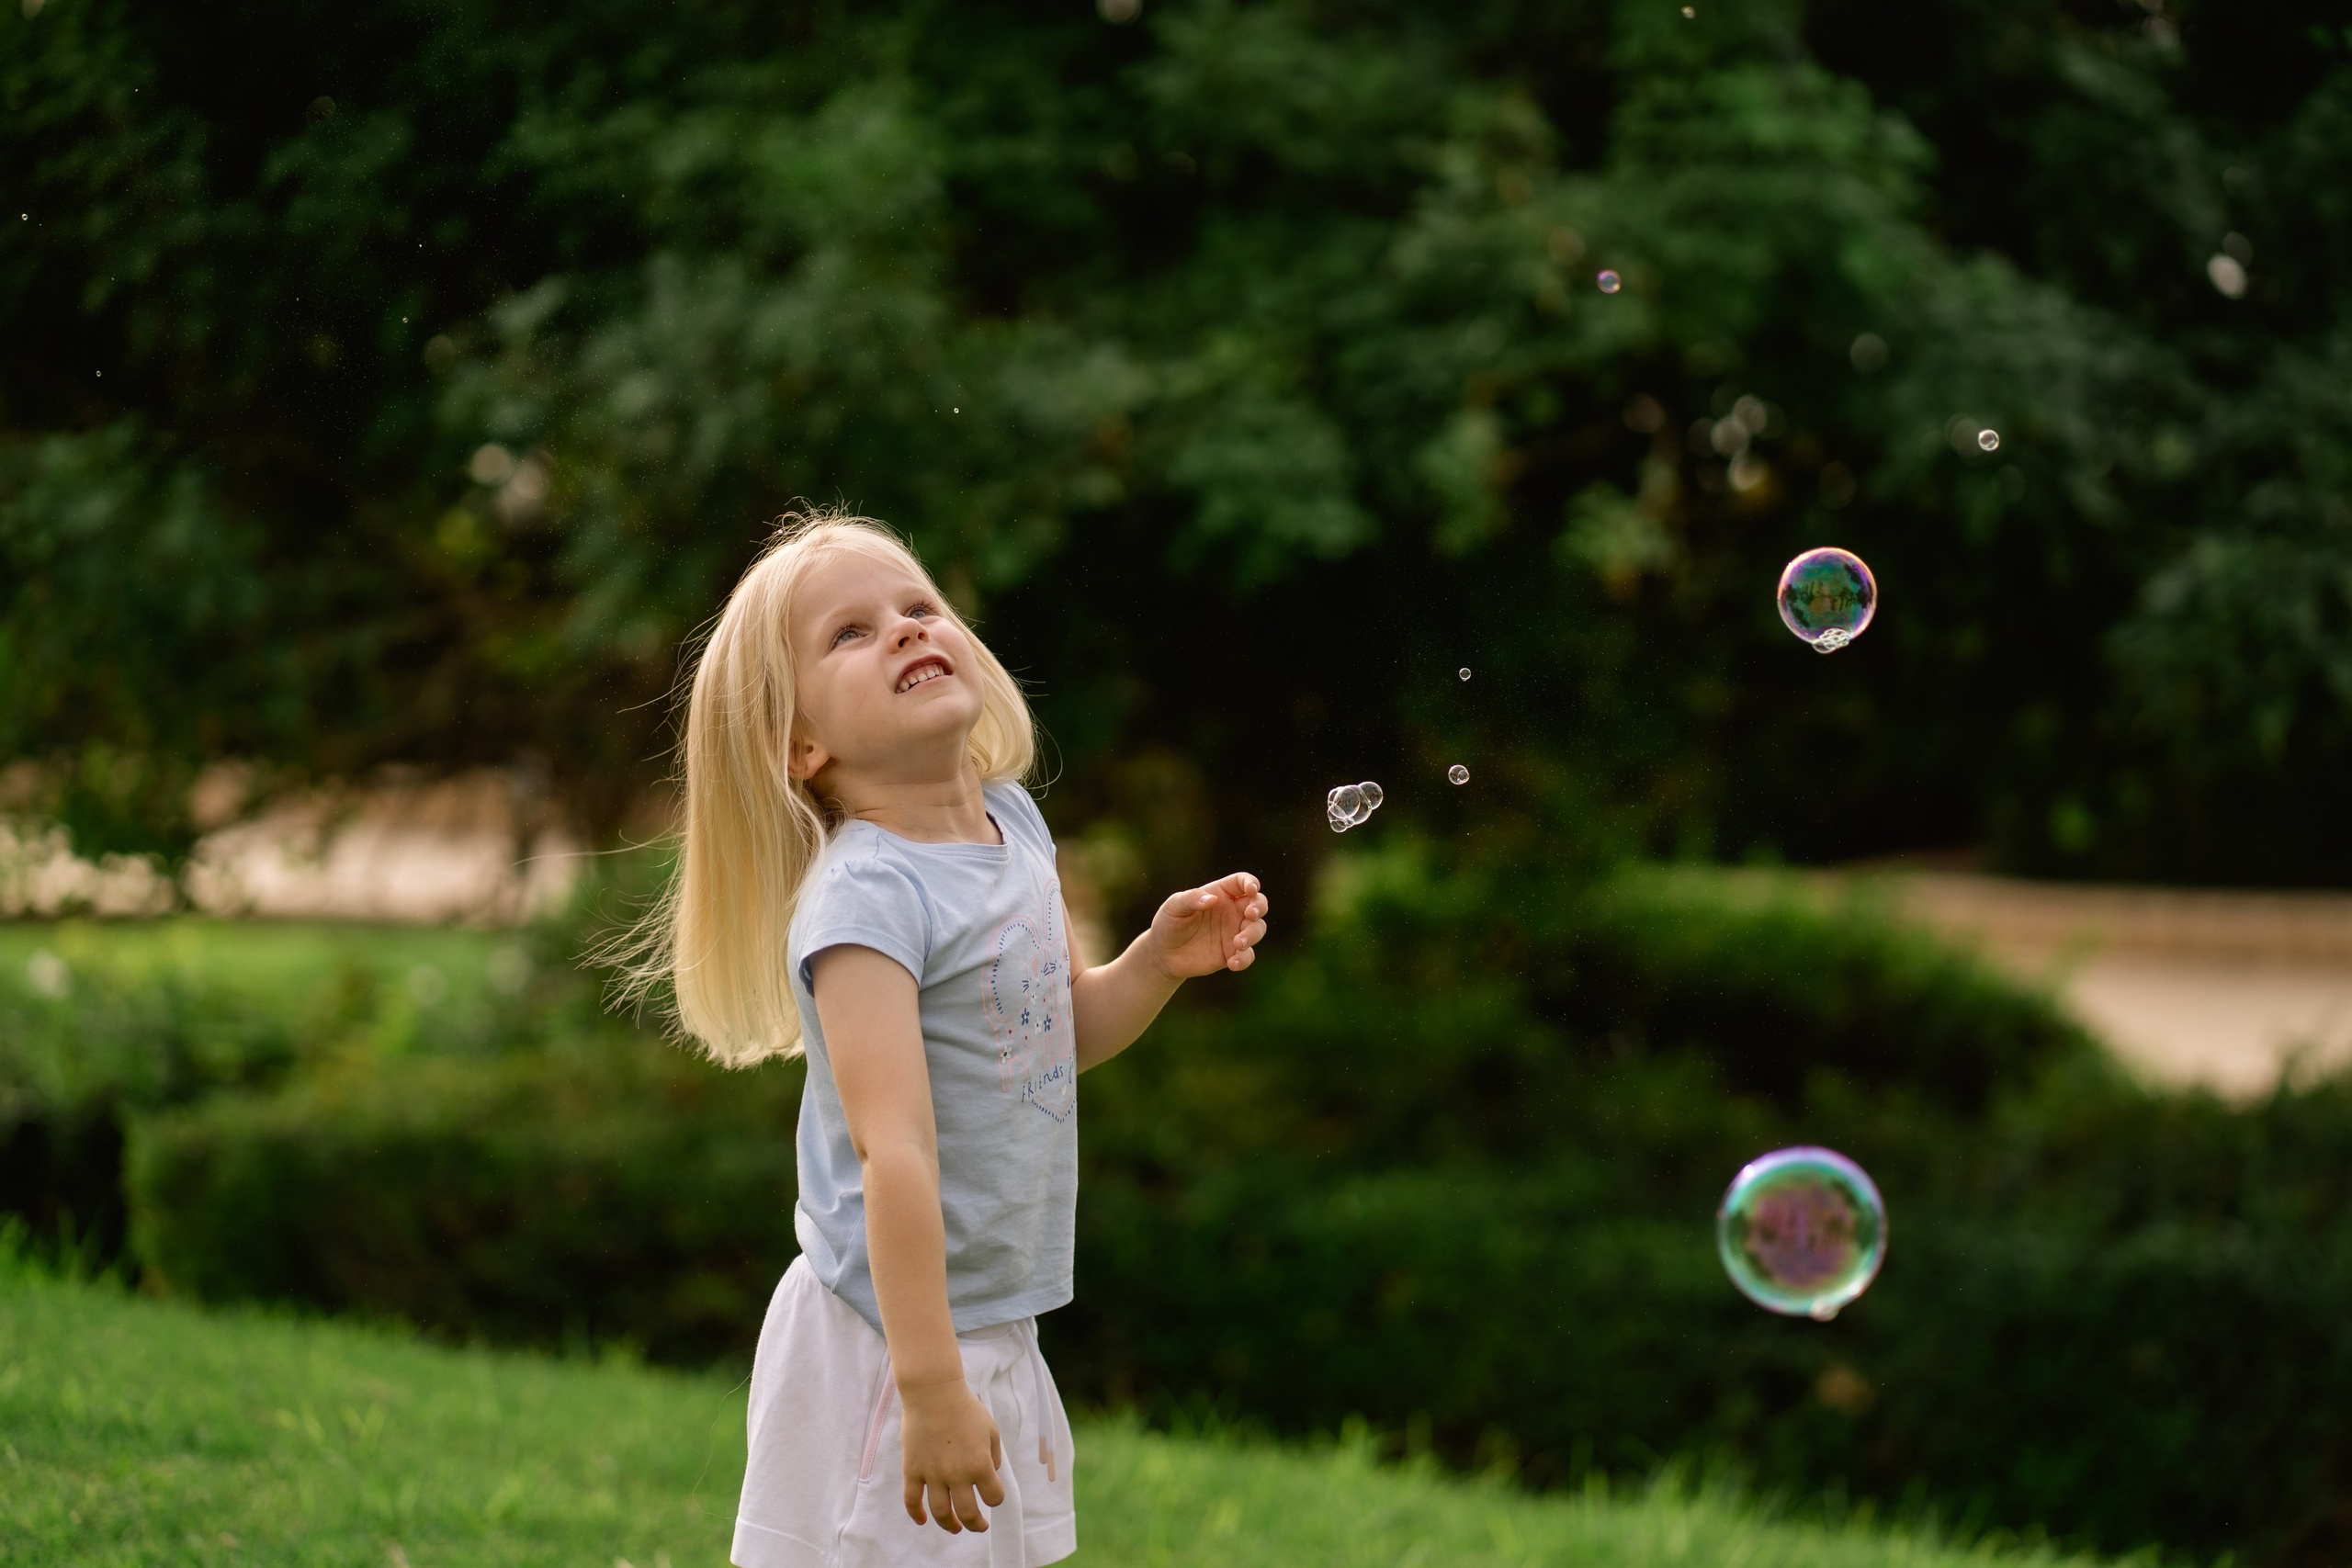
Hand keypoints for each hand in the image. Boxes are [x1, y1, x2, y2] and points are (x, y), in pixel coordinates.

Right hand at [899, 1375, 1004, 1531]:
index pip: (994, 1497)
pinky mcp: (912, 1470)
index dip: (996, 1499)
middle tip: (979, 1525)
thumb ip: (994, 1455)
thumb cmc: (966, 1408)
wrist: (934, 1393)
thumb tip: (990, 1474)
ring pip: (940, 1513)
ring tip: (955, 1527)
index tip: (993, 1496)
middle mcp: (957, 1475)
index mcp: (980, 1465)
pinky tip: (922, 1520)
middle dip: (975, 1524)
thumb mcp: (991, 1430)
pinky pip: (911, 1500)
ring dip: (949, 1525)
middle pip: (968, 1513)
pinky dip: (915, 1514)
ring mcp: (932, 1475)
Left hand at [1145, 872, 1269, 979]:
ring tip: (1237, 943)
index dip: (1251, 882)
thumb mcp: (1174, 907)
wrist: (1163, 954)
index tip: (1251, 889)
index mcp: (1220, 894)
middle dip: (1259, 907)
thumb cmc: (1168, 923)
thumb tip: (1212, 899)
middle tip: (1250, 915)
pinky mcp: (1232, 953)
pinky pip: (1248, 955)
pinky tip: (1232, 963)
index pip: (1242, 882)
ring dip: (1253, 935)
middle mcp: (1231, 911)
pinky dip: (1244, 959)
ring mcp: (1234, 932)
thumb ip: (1191, 899)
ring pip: (1258, 929)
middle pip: (1258, 903)